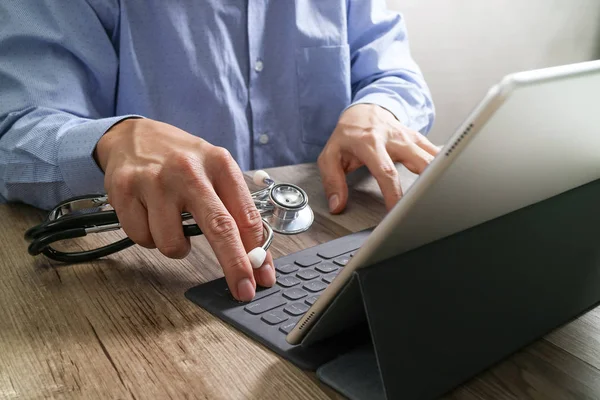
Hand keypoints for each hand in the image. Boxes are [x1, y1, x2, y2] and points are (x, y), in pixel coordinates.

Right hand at [94, 118, 274, 300]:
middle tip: (243, 290)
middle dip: (235, 266)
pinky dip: (149, 237)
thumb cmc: (180, 159)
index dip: (257, 252)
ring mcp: (154, 179)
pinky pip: (142, 239)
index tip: (262, 277)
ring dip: (176, 246)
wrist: (133, 134)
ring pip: (172, 244)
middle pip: (219, 228)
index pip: (245, 214)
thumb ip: (234, 207)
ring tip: (172, 223)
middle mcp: (188, 169)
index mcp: (219, 163)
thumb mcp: (214, 170)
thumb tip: (253, 254)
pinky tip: (150, 215)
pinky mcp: (124, 189)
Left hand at [318, 104, 439, 212]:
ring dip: (440, 174)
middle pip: (418, 161)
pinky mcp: (418, 138)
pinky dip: (444, 164)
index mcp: (370, 143)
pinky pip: (435, 151)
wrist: (363, 110)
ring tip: (445, 195)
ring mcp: (408, 137)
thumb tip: (337, 205)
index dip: (394, 194)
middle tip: (429, 205)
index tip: (397, 212)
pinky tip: (451, 177)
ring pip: (432, 155)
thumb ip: (332, 181)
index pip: (386, 172)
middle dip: (427, 183)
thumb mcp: (330, 155)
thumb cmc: (347, 135)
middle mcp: (393, 138)